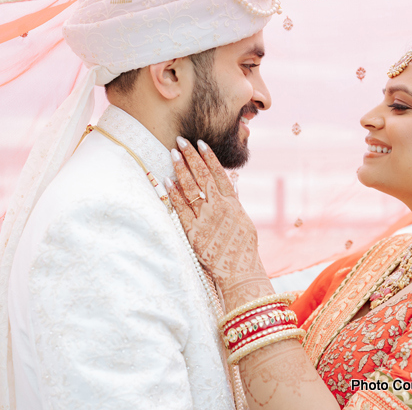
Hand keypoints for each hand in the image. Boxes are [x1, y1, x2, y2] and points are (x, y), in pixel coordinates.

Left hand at [166, 137, 265, 286]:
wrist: (240, 271)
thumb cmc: (243, 248)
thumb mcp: (244, 222)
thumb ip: (236, 202)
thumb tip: (233, 185)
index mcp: (232, 203)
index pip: (219, 174)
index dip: (209, 157)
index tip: (201, 143)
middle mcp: (219, 207)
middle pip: (202, 176)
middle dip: (191, 157)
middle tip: (181, 141)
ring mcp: (206, 219)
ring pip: (191, 188)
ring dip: (181, 169)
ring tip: (173, 154)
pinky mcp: (194, 232)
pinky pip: (182, 209)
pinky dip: (174, 194)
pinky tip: (167, 181)